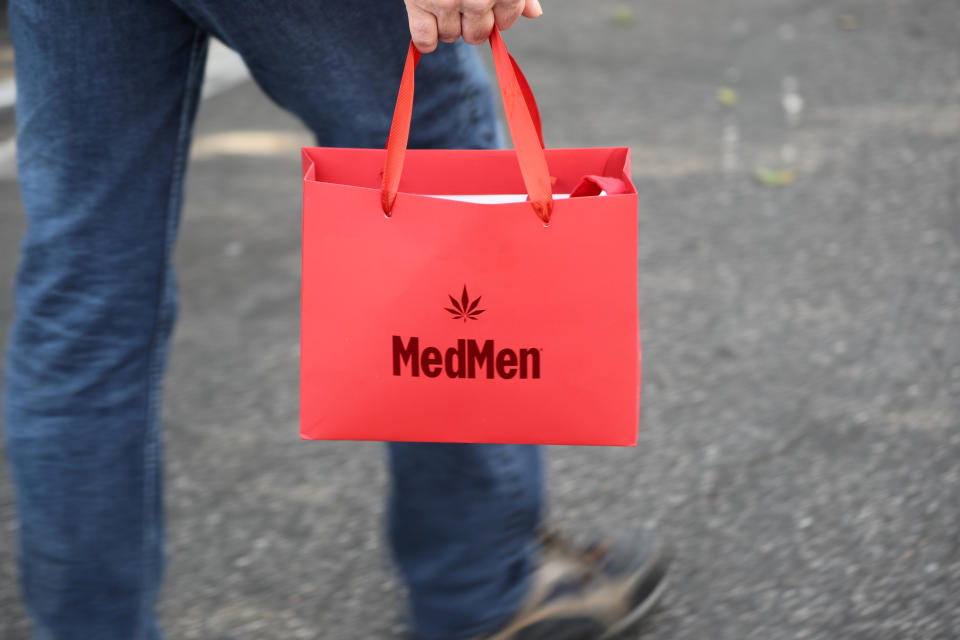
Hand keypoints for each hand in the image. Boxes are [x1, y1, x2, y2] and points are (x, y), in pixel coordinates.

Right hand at [404, 0, 543, 52]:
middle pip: (477, 35)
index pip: (504, 23)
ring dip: (448, 25)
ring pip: (450, 36)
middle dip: (472, 22)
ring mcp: (446, 2)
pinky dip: (426, 39)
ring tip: (444, 0)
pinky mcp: (418, 2)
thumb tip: (534, 13)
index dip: (497, 14)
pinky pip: (425, 39)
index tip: (487, 0)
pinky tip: (429, 22)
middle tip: (462, 0)